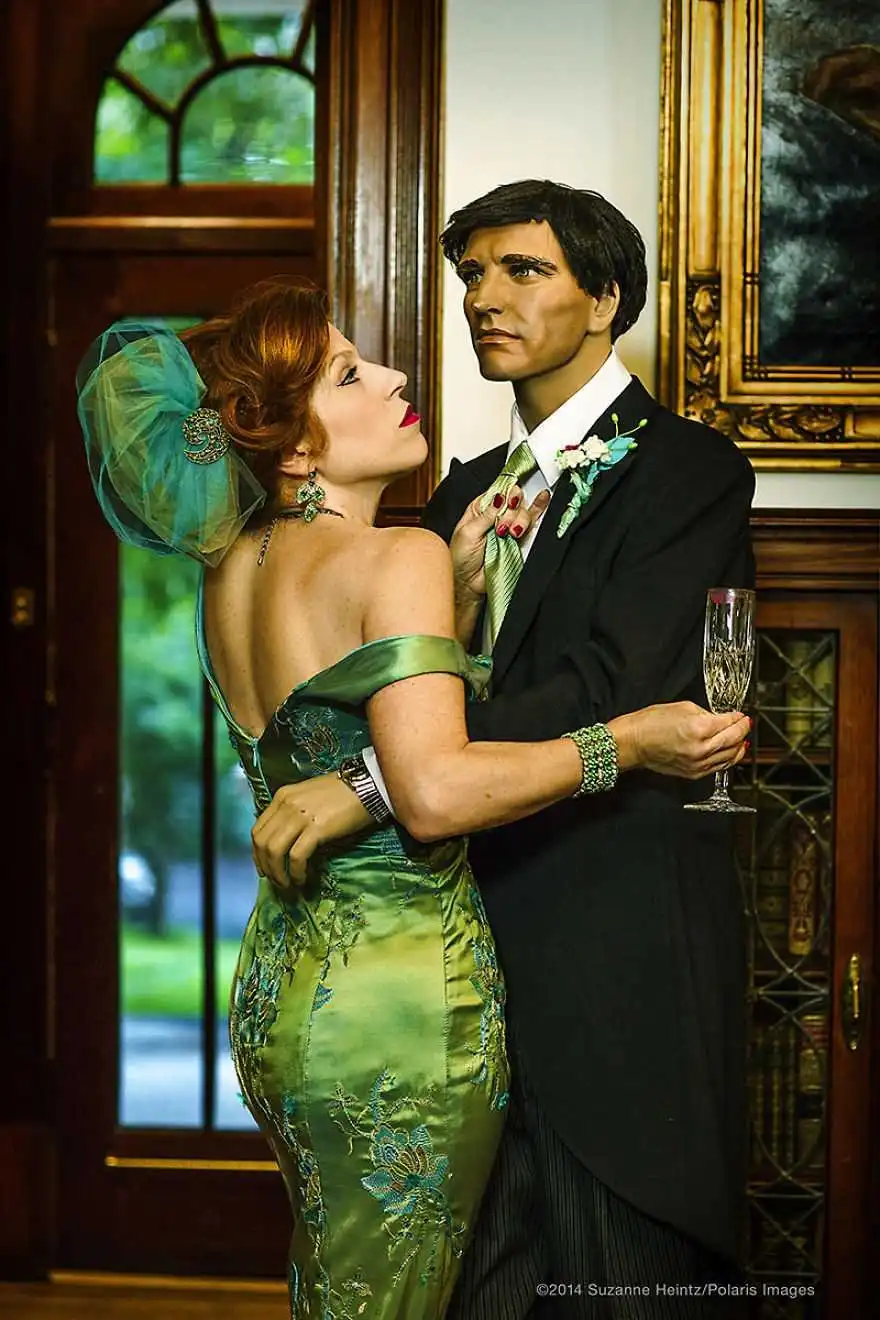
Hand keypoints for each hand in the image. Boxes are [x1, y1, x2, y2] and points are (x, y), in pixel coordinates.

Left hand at [251, 773, 372, 888]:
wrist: (367, 785)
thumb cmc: (342, 792)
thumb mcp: (308, 796)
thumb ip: (293, 812)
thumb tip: (286, 840)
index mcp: (282, 796)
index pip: (257, 829)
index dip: (257, 853)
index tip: (264, 868)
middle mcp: (286, 805)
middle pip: (262, 842)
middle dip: (265, 866)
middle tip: (276, 880)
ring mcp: (300, 816)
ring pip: (274, 851)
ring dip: (278, 873)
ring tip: (288, 884)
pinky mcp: (317, 828)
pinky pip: (297, 856)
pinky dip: (296, 872)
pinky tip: (302, 878)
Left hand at [449, 483, 551, 603]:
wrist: (468, 583)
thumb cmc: (460, 559)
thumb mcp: (468, 533)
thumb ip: (486, 515)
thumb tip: (500, 497)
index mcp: (480, 508)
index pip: (498, 490)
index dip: (505, 493)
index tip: (507, 501)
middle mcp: (496, 514)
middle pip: (514, 500)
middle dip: (511, 511)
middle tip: (502, 527)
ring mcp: (508, 526)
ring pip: (524, 512)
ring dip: (520, 521)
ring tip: (510, 534)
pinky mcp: (519, 539)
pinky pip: (532, 522)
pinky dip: (539, 509)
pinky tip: (543, 498)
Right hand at [611, 702, 749, 778]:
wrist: (633, 743)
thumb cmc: (649, 723)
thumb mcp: (682, 708)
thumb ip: (706, 714)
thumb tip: (720, 719)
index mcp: (699, 729)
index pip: (729, 723)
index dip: (738, 718)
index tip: (741, 715)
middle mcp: (701, 749)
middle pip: (734, 740)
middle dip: (743, 730)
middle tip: (745, 724)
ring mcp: (698, 764)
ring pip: (730, 757)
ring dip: (739, 746)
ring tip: (742, 738)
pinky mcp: (694, 774)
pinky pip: (718, 767)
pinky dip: (728, 759)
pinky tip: (731, 752)